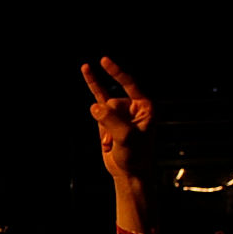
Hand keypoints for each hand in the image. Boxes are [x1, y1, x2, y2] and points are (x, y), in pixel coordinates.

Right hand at [81, 57, 153, 179]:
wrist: (130, 172)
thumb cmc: (136, 156)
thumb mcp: (126, 138)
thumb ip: (111, 120)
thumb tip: (94, 106)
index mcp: (146, 107)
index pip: (130, 85)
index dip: (116, 73)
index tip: (104, 60)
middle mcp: (134, 107)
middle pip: (112, 102)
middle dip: (109, 121)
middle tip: (116, 140)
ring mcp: (121, 112)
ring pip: (102, 109)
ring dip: (103, 128)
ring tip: (111, 143)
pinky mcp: (108, 119)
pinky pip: (98, 103)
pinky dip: (93, 87)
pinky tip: (87, 70)